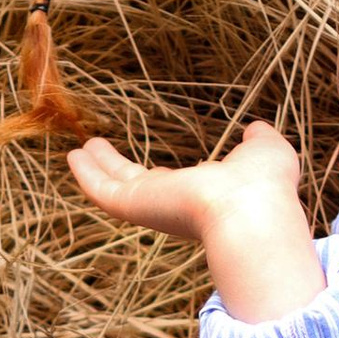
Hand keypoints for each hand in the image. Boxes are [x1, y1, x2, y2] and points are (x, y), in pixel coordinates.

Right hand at [66, 120, 324, 324]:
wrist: (251, 209)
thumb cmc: (266, 184)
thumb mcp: (266, 151)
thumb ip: (259, 141)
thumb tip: (256, 128)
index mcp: (205, 198)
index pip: (176, 188)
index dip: (162, 179)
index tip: (153, 171)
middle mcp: (176, 207)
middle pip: (138, 187)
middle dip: (118, 170)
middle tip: (99, 153)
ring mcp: (153, 207)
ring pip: (116, 186)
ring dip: (97, 168)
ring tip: (78, 149)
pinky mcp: (135, 205)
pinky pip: (103, 189)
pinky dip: (87, 174)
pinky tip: (72, 155)